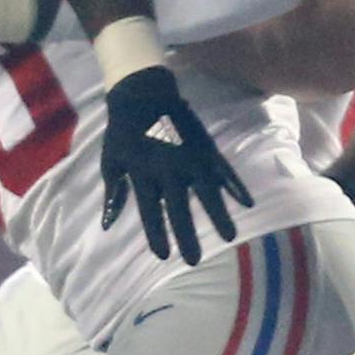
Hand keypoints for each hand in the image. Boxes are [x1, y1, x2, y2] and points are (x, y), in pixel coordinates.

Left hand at [100, 64, 251, 263]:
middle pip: (180, 208)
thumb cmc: (123, 131)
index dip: (157, 235)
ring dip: (219, 215)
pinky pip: (224, 169)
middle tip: (194, 261)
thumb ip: (114, 193)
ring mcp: (190, 157)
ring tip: (229, 237)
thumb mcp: (111, 161)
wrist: (143, 93)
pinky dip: (236, 185)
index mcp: (144, 174)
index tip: (164, 255)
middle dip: (187, 236)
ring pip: (207, 191)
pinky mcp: (205, 147)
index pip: (151, 212)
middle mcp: (169, 169)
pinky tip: (246, 203)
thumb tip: (108, 225)